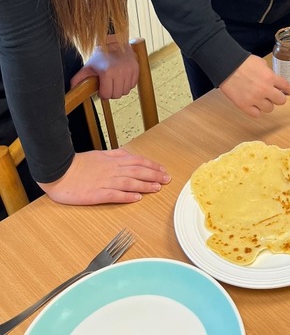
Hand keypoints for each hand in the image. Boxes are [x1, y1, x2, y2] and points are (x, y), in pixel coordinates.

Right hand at [37, 149, 170, 205]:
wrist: (59, 171)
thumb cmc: (78, 164)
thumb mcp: (100, 155)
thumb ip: (115, 155)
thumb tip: (129, 155)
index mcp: (113, 160)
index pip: (138, 161)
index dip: (152, 165)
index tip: (163, 170)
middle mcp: (112, 170)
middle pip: (138, 171)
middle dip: (155, 175)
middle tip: (167, 179)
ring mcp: (105, 182)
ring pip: (130, 182)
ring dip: (145, 185)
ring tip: (157, 188)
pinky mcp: (97, 194)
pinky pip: (114, 195)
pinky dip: (127, 196)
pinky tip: (136, 198)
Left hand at [70, 42, 138, 98]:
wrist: (114, 41)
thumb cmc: (100, 55)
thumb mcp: (88, 66)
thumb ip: (78, 79)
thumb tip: (71, 90)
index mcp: (107, 72)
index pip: (107, 95)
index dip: (103, 94)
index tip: (102, 89)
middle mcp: (120, 72)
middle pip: (117, 95)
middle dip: (111, 92)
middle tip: (108, 86)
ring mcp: (129, 70)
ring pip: (126, 91)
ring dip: (120, 89)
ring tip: (115, 82)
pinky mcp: (136, 69)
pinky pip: (133, 85)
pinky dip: (128, 84)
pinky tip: (122, 78)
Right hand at [219, 55, 289, 117]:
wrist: (227, 66)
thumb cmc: (242, 62)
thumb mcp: (260, 63)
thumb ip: (269, 73)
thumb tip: (273, 80)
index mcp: (270, 77)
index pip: (286, 87)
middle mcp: (265, 89)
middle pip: (281, 101)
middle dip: (278, 97)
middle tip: (272, 95)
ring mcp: (255, 99)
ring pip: (269, 109)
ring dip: (266, 104)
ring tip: (259, 98)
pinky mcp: (244, 105)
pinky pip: (257, 114)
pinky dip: (256, 110)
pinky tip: (252, 104)